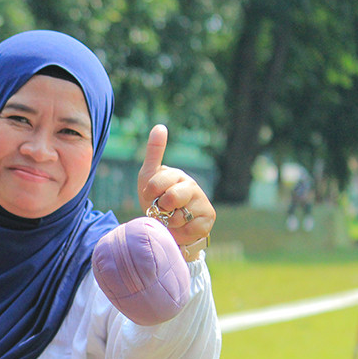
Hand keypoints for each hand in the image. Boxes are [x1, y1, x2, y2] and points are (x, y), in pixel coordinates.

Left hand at [137, 124, 214, 250]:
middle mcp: (192, 186)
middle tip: (162, 208)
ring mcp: (202, 202)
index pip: (156, 183)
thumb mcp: (149, 177)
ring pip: (179, 216)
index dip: (149, 194)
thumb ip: (154, 153)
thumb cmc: (157, 199)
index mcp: (176, 175)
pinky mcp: (208, 219)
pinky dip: (180, 232)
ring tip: (171, 219)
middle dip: (161, 208)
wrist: (168, 226)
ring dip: (170, 222)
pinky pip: (189, 229)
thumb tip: (160, 126)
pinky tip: (182, 227)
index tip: (150, 196)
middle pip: (171, 198)